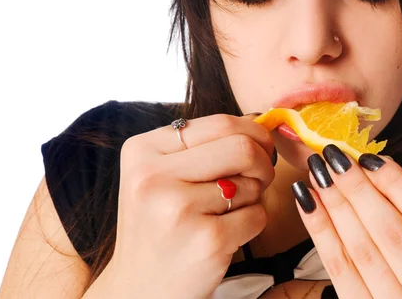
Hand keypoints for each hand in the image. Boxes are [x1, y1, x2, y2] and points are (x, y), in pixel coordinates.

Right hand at [98, 114, 275, 298]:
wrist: (139, 289)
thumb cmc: (160, 225)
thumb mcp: (161, 174)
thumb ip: (203, 144)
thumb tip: (261, 120)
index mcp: (142, 150)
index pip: (220, 122)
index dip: (252, 132)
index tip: (260, 146)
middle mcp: (153, 177)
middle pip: (242, 147)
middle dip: (262, 162)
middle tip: (257, 178)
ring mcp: (178, 209)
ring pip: (253, 182)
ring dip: (252, 196)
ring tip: (223, 212)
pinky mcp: (206, 241)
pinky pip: (257, 215)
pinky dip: (252, 222)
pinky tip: (226, 234)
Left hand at [293, 145, 401, 298]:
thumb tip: (376, 171)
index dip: (398, 184)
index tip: (371, 157)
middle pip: (392, 232)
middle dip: (358, 188)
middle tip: (333, 154)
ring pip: (362, 251)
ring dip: (335, 205)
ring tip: (317, 172)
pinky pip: (339, 272)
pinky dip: (321, 233)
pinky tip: (307, 202)